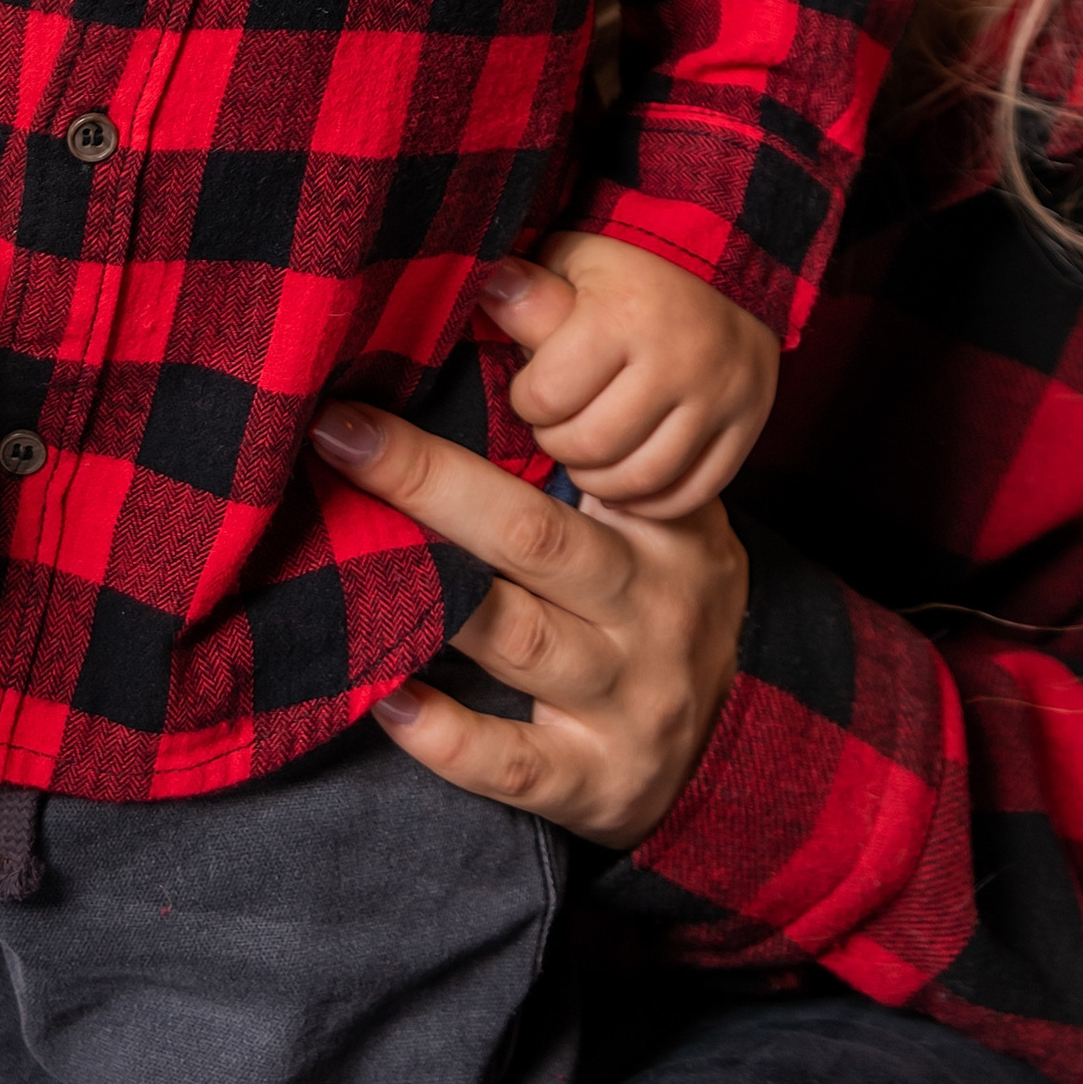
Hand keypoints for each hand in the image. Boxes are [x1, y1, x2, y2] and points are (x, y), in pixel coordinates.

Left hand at [310, 399, 746, 846]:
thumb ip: (590, 428)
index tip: (417, 366)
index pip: (584, 454)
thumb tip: (499, 301)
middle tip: (341, 433)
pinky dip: (450, 739)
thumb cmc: (666, 597)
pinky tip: (387, 701)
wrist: (741, 741)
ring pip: (518, 641)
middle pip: (531, 536)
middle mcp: (648, 609)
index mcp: (661, 530)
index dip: (512, 406)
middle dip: (430, 480)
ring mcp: (626, 700)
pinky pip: (516, 762)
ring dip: (429, 598)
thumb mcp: (660, 513)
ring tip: (345, 555)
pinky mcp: (597, 782)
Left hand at [478, 229, 777, 518]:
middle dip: (560, 443)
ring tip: (591, 453)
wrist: (734, 266)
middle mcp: (681, 356)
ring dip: (601, 478)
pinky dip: (652, 498)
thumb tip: (487, 290)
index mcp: (628, 311)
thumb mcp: (577, 260)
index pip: (549, 395)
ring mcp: (721, 395)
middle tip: (559, 425)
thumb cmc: (634, 269)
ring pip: (641, 478)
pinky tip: (630, 477)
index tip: (534, 388)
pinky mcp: (749, 425)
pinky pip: (692, 493)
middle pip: (593, 444)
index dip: (528, 400)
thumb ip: (531, 290)